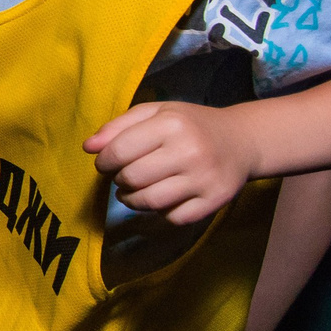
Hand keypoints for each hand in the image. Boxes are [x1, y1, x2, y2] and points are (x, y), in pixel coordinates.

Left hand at [85, 101, 258, 223]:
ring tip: (132, 190)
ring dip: (132, 199)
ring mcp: (205, 178)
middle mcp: (190, 151)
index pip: (120, 150)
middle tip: (122, 176)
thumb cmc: (190, 124)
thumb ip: (118, 127)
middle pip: (133, 178)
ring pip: (150, 201)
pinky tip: (161, 198)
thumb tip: (88, 147)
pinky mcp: (215, 201)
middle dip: (119, 180)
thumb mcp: (156, 113)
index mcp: (172, 123)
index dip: (104, 161)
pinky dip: (160, 211)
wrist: (242, 140)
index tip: (105, 163)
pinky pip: (173, 217)